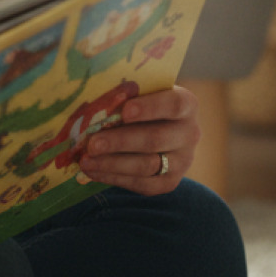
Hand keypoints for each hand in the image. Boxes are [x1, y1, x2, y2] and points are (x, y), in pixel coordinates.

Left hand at [75, 85, 197, 195]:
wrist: (156, 128)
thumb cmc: (142, 103)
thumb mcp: (139, 92)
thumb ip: (124, 94)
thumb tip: (96, 103)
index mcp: (186, 104)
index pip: (174, 105)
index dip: (150, 108)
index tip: (125, 111)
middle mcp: (189, 133)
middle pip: (155, 139)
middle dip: (120, 142)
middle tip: (92, 144)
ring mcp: (182, 161)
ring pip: (147, 165)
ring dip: (112, 164)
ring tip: (86, 161)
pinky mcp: (170, 182)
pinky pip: (142, 184)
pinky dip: (114, 178)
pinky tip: (93, 171)